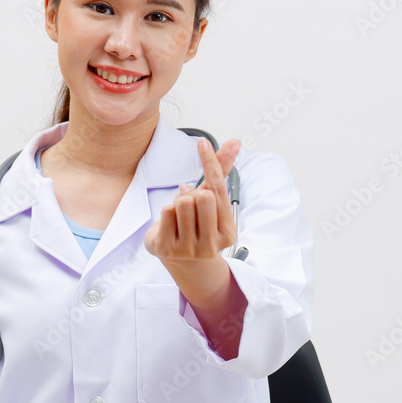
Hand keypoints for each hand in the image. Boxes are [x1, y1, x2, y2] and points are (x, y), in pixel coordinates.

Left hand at [144, 137, 240, 261]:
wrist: (180, 260)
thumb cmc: (198, 225)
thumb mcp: (211, 200)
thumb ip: (221, 172)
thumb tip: (234, 142)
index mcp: (228, 232)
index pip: (219, 190)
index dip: (210, 163)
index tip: (202, 143)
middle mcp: (211, 244)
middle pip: (201, 196)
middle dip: (193, 194)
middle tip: (190, 205)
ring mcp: (189, 249)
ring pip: (182, 203)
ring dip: (178, 203)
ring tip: (180, 215)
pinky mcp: (167, 249)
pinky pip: (166, 211)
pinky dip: (167, 210)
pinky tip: (170, 223)